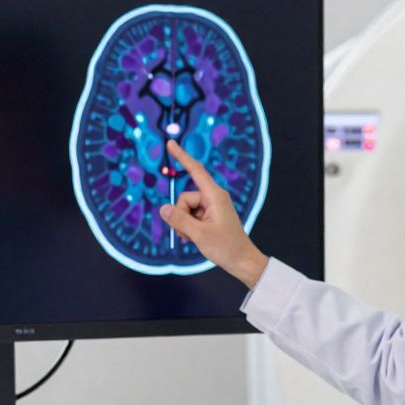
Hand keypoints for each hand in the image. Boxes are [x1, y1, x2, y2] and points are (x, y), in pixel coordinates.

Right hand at [158, 139, 269, 287]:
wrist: (241, 261)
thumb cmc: (226, 247)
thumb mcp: (199, 234)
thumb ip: (179, 220)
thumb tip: (163, 208)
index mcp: (215, 196)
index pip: (195, 171)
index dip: (182, 156)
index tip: (171, 143)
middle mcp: (213, 197)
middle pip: (184, 198)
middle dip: (181, 215)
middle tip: (190, 233)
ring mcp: (211, 206)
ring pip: (185, 209)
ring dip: (184, 224)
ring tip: (195, 237)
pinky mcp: (209, 215)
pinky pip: (190, 216)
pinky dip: (188, 227)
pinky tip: (196, 237)